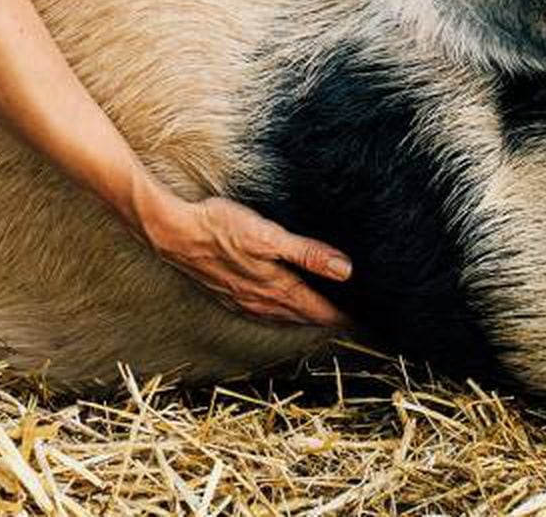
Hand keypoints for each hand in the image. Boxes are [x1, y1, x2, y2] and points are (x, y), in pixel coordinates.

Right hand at [141, 193, 353, 326]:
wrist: (176, 234)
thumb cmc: (222, 229)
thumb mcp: (270, 236)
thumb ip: (308, 254)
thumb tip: (345, 271)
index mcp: (278, 290)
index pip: (322, 310)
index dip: (346, 314)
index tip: (369, 316)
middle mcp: (263, 303)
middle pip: (306, 317)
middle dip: (331, 316)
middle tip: (355, 313)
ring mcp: (246, 302)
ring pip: (286, 316)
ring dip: (307, 315)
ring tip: (327, 310)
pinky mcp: (232, 295)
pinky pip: (266, 311)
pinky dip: (284, 311)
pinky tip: (284, 303)